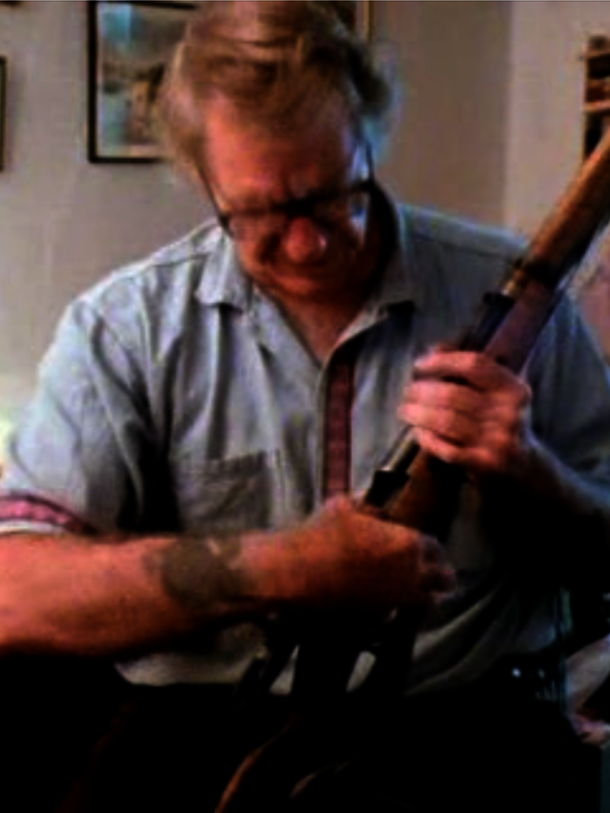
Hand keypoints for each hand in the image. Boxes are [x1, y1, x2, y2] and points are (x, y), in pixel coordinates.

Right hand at [258, 497, 454, 609]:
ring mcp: (395, 601)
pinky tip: (387, 605)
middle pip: (444, 581)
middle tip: (435, 577)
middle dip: (441, 578)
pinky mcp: (378, 621)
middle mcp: (410, 575)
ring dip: (424, 597)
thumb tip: (375, 509)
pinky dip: (398, 612)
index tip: (426, 551)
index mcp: (407, 543)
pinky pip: (398, 618)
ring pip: (426, 604)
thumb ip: (369, 509)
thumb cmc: (320, 535)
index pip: (437, 548)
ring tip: (416, 594)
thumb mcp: (345, 507)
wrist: (294, 573)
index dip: (432, 550)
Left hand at [398, 347, 531, 474]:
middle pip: (453, 394)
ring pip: (446, 421)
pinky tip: (418, 433)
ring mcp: (500, 441)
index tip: (419, 365)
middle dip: (422, 391)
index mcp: (514, 389)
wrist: (526, 470)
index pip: (475, 365)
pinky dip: (428, 438)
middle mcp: (510, 413)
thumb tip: (435, 348)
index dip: (442, 361)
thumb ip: (469, 370)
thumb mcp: (497, 395)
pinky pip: (447, 448)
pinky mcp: (486, 465)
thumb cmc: (501, 424)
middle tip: (407, 393)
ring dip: (418, 414)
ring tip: (405, 410)